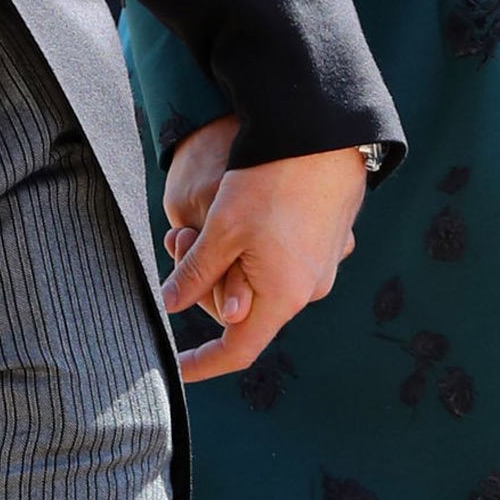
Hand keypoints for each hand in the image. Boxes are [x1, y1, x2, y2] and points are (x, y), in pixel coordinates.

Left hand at [161, 140, 366, 381]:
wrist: (323, 132)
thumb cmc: (271, 179)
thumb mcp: (221, 229)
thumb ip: (195, 274)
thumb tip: (171, 304)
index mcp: (284, 295)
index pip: (239, 349)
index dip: (205, 362)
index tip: (178, 368)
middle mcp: (309, 288)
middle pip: (245, 309)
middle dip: (206, 284)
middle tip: (178, 239)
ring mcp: (323, 263)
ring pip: (262, 279)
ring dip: (227, 260)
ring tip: (204, 219)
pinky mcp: (328, 239)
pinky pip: (283, 258)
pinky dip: (253, 247)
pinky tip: (239, 211)